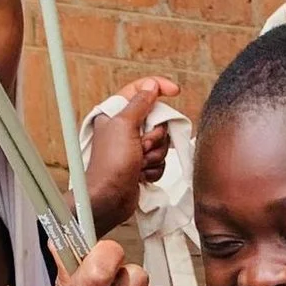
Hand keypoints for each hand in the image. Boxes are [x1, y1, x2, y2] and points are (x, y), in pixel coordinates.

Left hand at [84, 76, 178, 234]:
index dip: (159, 87)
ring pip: (161, 142)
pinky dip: (153, 168)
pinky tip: (140, 174)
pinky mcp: (141, 164)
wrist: (109, 199)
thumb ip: (139, 103)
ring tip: (139, 163)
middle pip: (157, 119)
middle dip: (155, 135)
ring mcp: (134, 147)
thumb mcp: (124, 126)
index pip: (141, 90)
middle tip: (142, 145)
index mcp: (116, 114)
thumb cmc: (111, 164)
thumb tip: (151, 86)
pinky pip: (160, 160)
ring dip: (154, 154)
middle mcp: (125, 128)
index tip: (176, 92)